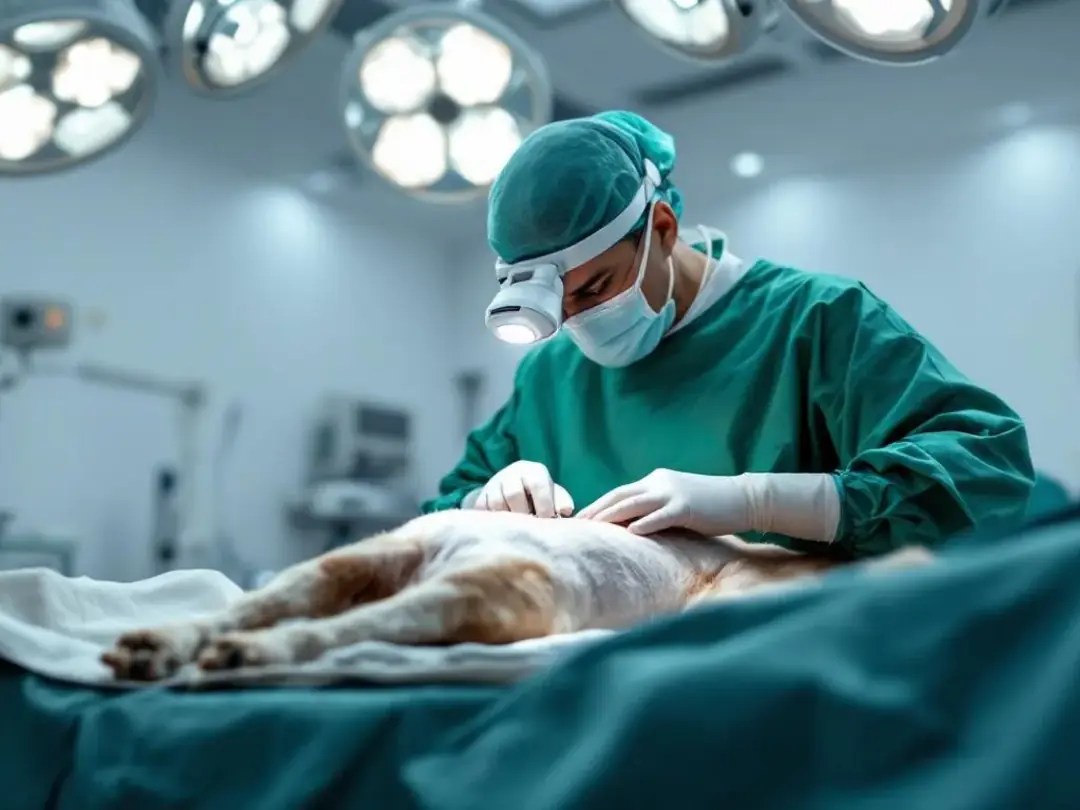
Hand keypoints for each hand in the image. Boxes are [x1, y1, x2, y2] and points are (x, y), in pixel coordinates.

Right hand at [468, 461, 574, 517]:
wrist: (513, 491)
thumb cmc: (539, 497)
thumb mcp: (554, 496)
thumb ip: (562, 502)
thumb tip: (565, 511)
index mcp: (534, 471)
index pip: (537, 484)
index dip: (544, 505)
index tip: (547, 520)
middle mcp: (512, 474)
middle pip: (513, 494)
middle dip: (524, 514)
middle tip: (531, 527)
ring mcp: (494, 485)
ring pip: (497, 504)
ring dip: (508, 520)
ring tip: (517, 528)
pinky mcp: (481, 497)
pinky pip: (484, 511)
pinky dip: (494, 522)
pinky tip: (504, 527)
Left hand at [576, 469, 751, 535]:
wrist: (743, 498)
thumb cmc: (711, 506)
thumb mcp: (678, 502)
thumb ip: (656, 508)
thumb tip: (634, 527)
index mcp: (656, 480)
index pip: (620, 492)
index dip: (599, 504)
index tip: (580, 518)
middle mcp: (659, 483)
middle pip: (619, 495)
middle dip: (596, 509)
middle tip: (575, 524)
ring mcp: (672, 493)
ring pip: (633, 503)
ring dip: (611, 516)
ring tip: (592, 529)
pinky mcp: (686, 507)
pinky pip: (659, 516)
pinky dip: (643, 524)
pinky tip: (630, 533)